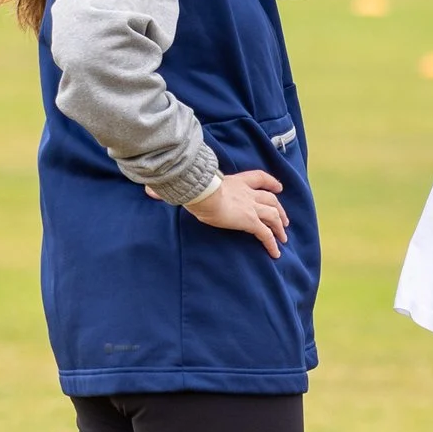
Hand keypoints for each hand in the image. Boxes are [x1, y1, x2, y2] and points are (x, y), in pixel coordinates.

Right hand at [155, 169, 289, 256]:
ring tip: (283, 238)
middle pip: (272, 199)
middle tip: (285, 220)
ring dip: (280, 227)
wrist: (203, 193)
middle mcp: (247, 193)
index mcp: (236, 181)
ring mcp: (251, 207)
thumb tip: (147, 191)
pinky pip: (266, 234)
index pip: (259, 178)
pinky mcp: (251, 221)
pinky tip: (276, 253)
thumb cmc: (194, 188)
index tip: (279, 187)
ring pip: (273, 216)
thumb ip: (172, 189)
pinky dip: (272, 244)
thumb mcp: (187, 187)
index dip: (271, 183)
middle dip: (280, 209)